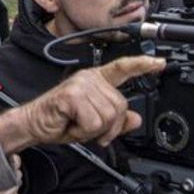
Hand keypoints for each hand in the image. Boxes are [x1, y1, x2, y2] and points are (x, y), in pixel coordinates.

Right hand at [0, 56, 162, 152]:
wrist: (33, 124)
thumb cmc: (60, 121)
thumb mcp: (93, 125)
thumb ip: (116, 122)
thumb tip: (136, 120)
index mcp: (96, 80)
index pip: (122, 68)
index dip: (142, 65)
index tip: (160, 63)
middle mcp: (89, 78)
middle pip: (120, 106)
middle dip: (109, 126)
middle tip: (89, 128)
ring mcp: (81, 84)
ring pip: (108, 116)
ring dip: (93, 130)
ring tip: (77, 124)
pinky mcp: (72, 95)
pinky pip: (93, 122)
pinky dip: (83, 131)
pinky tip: (70, 124)